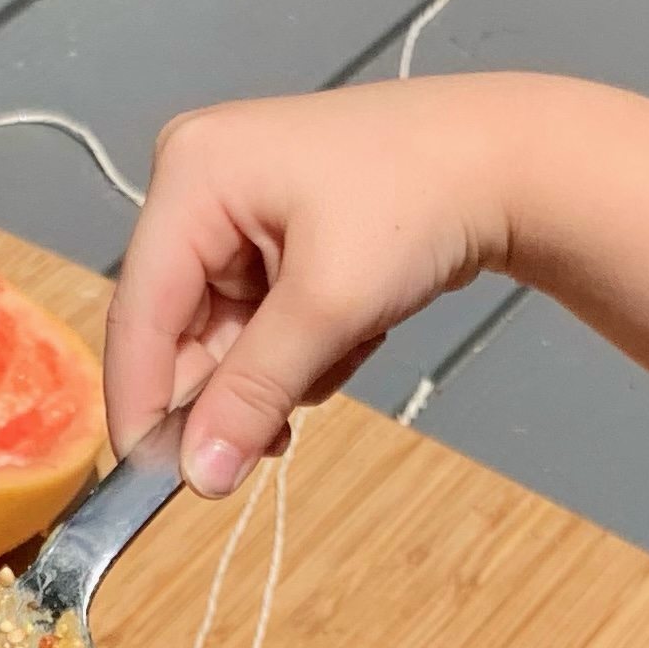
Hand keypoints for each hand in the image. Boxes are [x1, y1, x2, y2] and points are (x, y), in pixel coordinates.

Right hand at [105, 79, 524, 494]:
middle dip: (236, 385)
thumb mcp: (330, 307)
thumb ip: (254, 394)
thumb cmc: (421, 204)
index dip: (144, 404)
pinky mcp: (269, 231)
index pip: (140, 312)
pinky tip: (352, 327)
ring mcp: (233, 208)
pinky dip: (301, 346)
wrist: (508, 163)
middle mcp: (197, 184)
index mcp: (192, 177)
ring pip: (224, 337)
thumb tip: (198, 477)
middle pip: (179, 329)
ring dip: (280, 367)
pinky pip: (258, 322)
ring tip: (346, 342)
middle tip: (279, 437)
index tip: (158, 483)